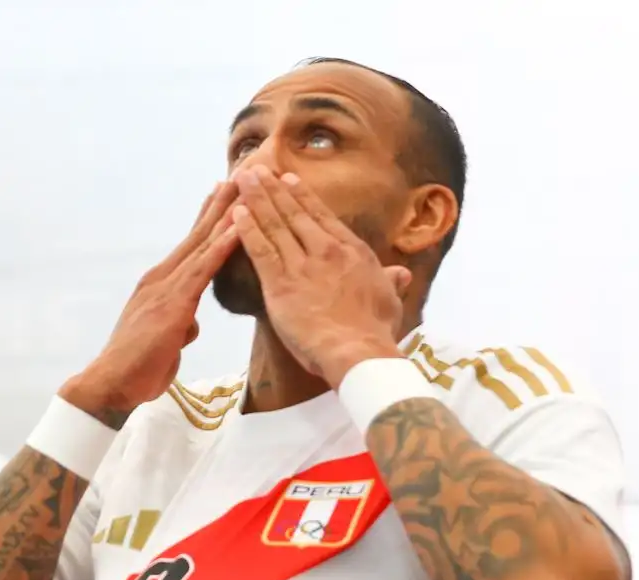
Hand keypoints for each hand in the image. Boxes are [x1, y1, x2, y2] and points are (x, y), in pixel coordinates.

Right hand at [62, 183, 241, 424]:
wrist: (113, 383)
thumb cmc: (138, 369)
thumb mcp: (167, 341)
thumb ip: (180, 324)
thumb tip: (191, 322)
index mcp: (160, 286)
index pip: (190, 248)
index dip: (207, 221)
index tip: (223, 196)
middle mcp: (161, 278)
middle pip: (197, 236)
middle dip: (218, 205)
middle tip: (238, 176)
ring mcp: (167, 287)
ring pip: (202, 244)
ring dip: (225, 214)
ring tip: (242, 187)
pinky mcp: (174, 302)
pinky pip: (204, 268)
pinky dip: (223, 245)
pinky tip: (240, 226)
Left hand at [227, 166, 408, 382]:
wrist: (358, 351)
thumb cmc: (376, 331)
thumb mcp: (391, 301)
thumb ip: (391, 282)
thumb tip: (402, 274)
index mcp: (352, 251)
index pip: (322, 217)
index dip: (303, 197)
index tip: (289, 180)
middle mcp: (326, 251)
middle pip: (294, 213)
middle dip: (273, 189)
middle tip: (257, 169)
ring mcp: (302, 265)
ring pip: (275, 225)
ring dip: (257, 199)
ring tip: (243, 178)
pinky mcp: (281, 284)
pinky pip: (260, 250)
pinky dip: (247, 229)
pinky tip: (236, 213)